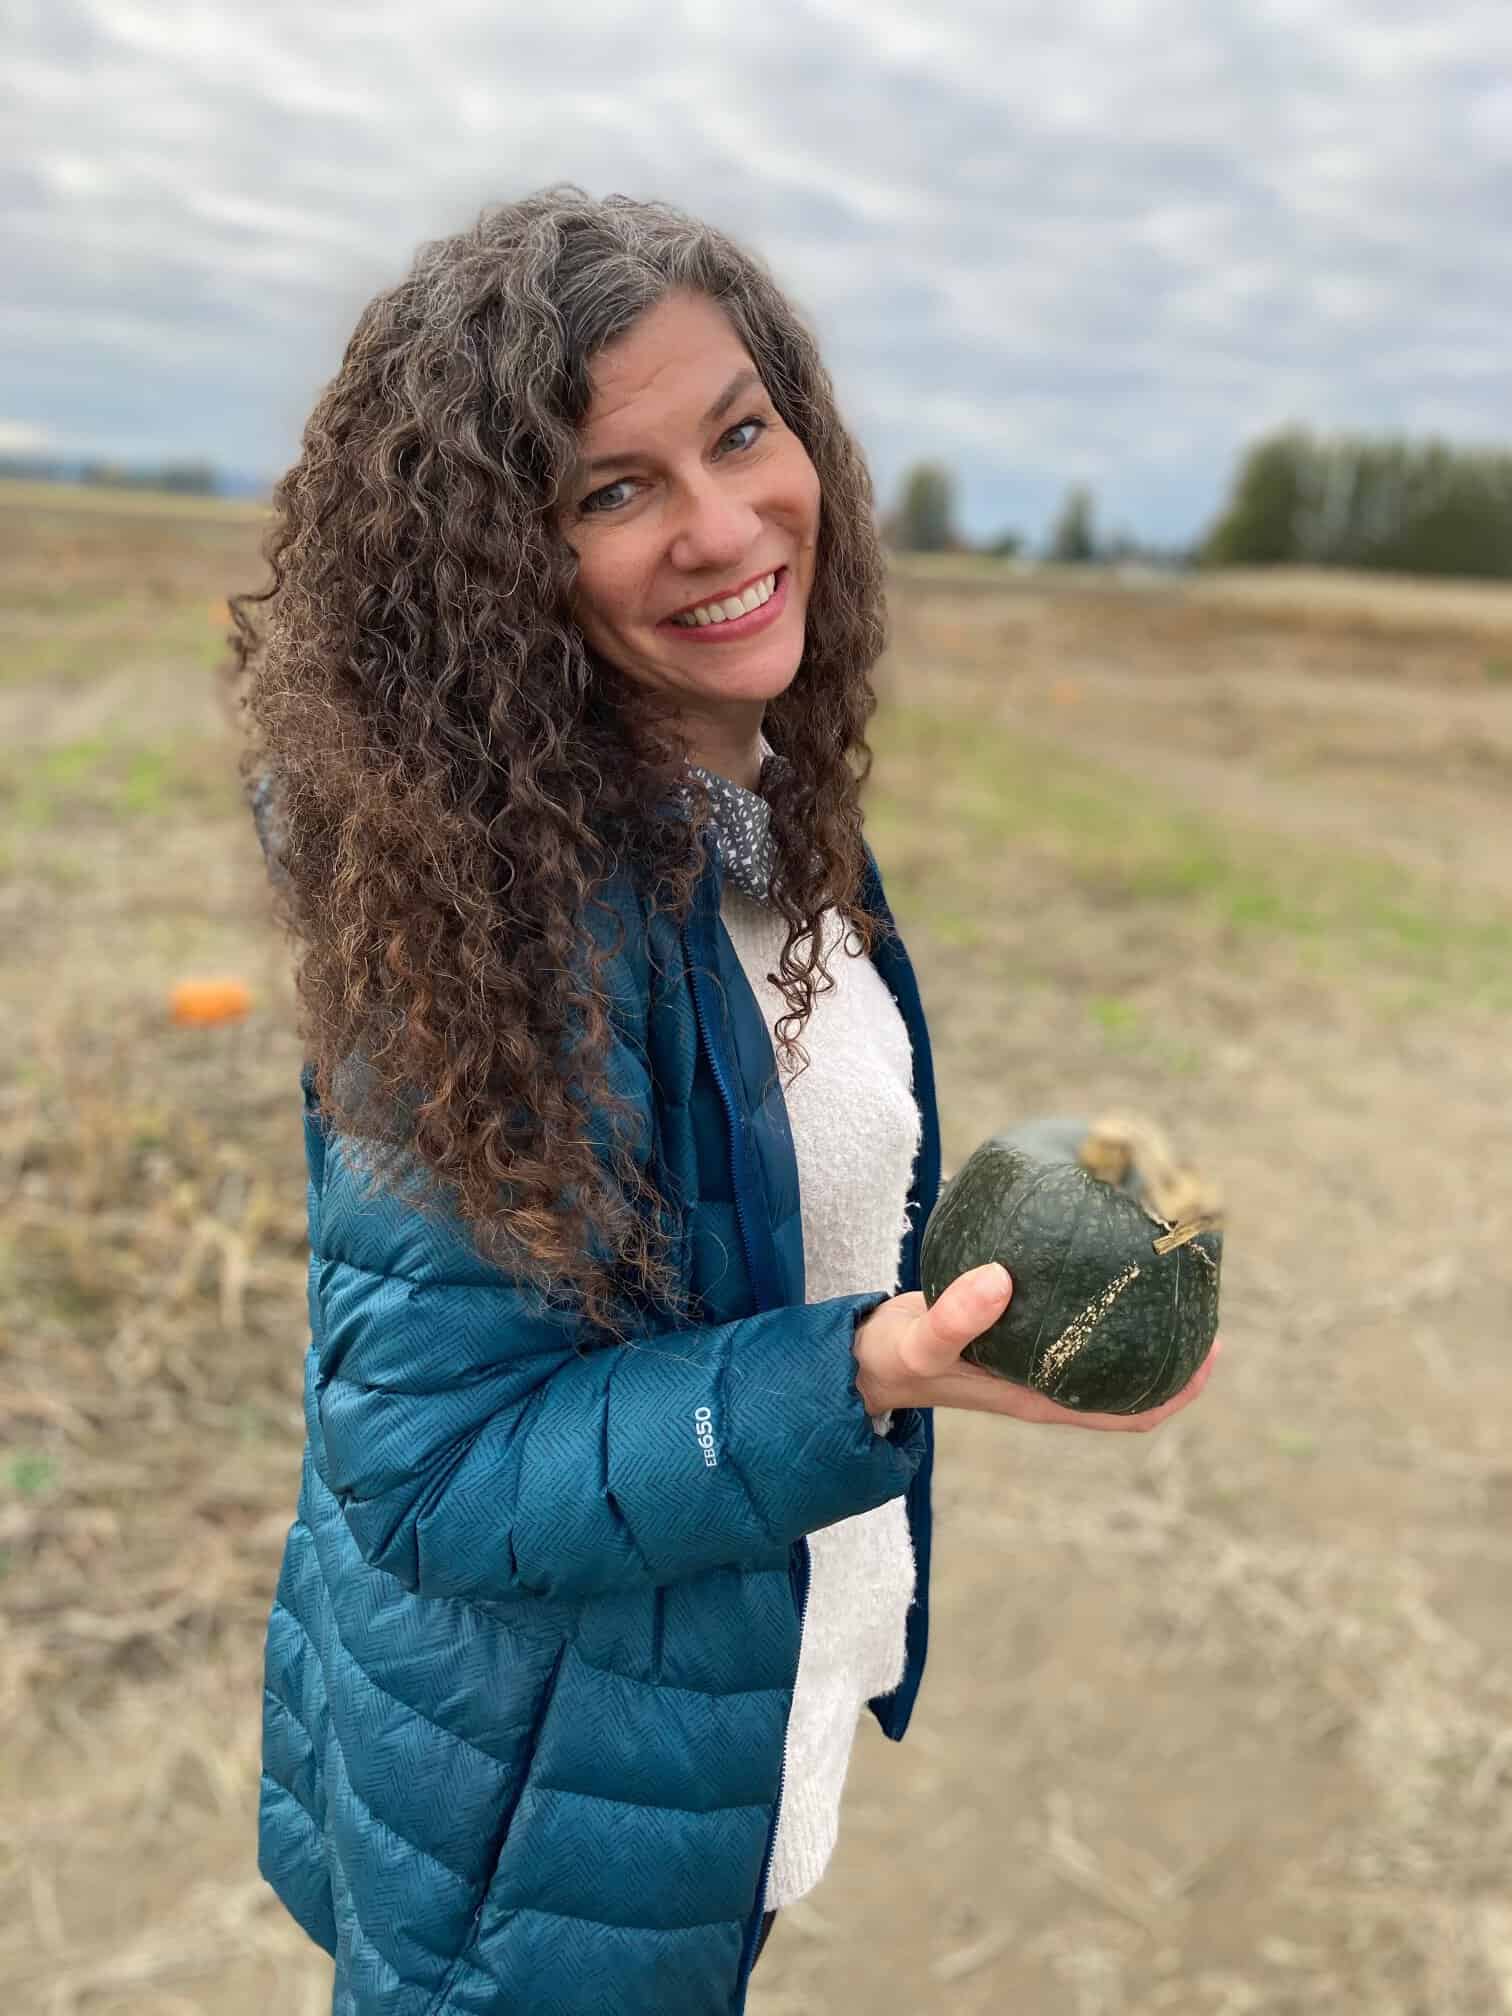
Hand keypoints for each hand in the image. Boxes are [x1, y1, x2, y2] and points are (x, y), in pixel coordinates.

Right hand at [854, 1263, 1220, 1430]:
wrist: (865, 1354)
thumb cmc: (897, 1356)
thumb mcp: (922, 1340)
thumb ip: (954, 1316)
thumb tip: (1000, 1278)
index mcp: (1042, 1397)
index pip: (1130, 1412)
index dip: (1179, 1389)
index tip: (1214, 1348)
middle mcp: (1049, 1378)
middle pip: (1132, 1374)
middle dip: (1176, 1343)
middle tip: (1204, 1287)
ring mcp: (1036, 1353)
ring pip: (1108, 1341)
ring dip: (1141, 1311)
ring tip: (1168, 1260)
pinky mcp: (1017, 1324)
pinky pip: (1075, 1310)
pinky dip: (1098, 1285)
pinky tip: (1097, 1240)